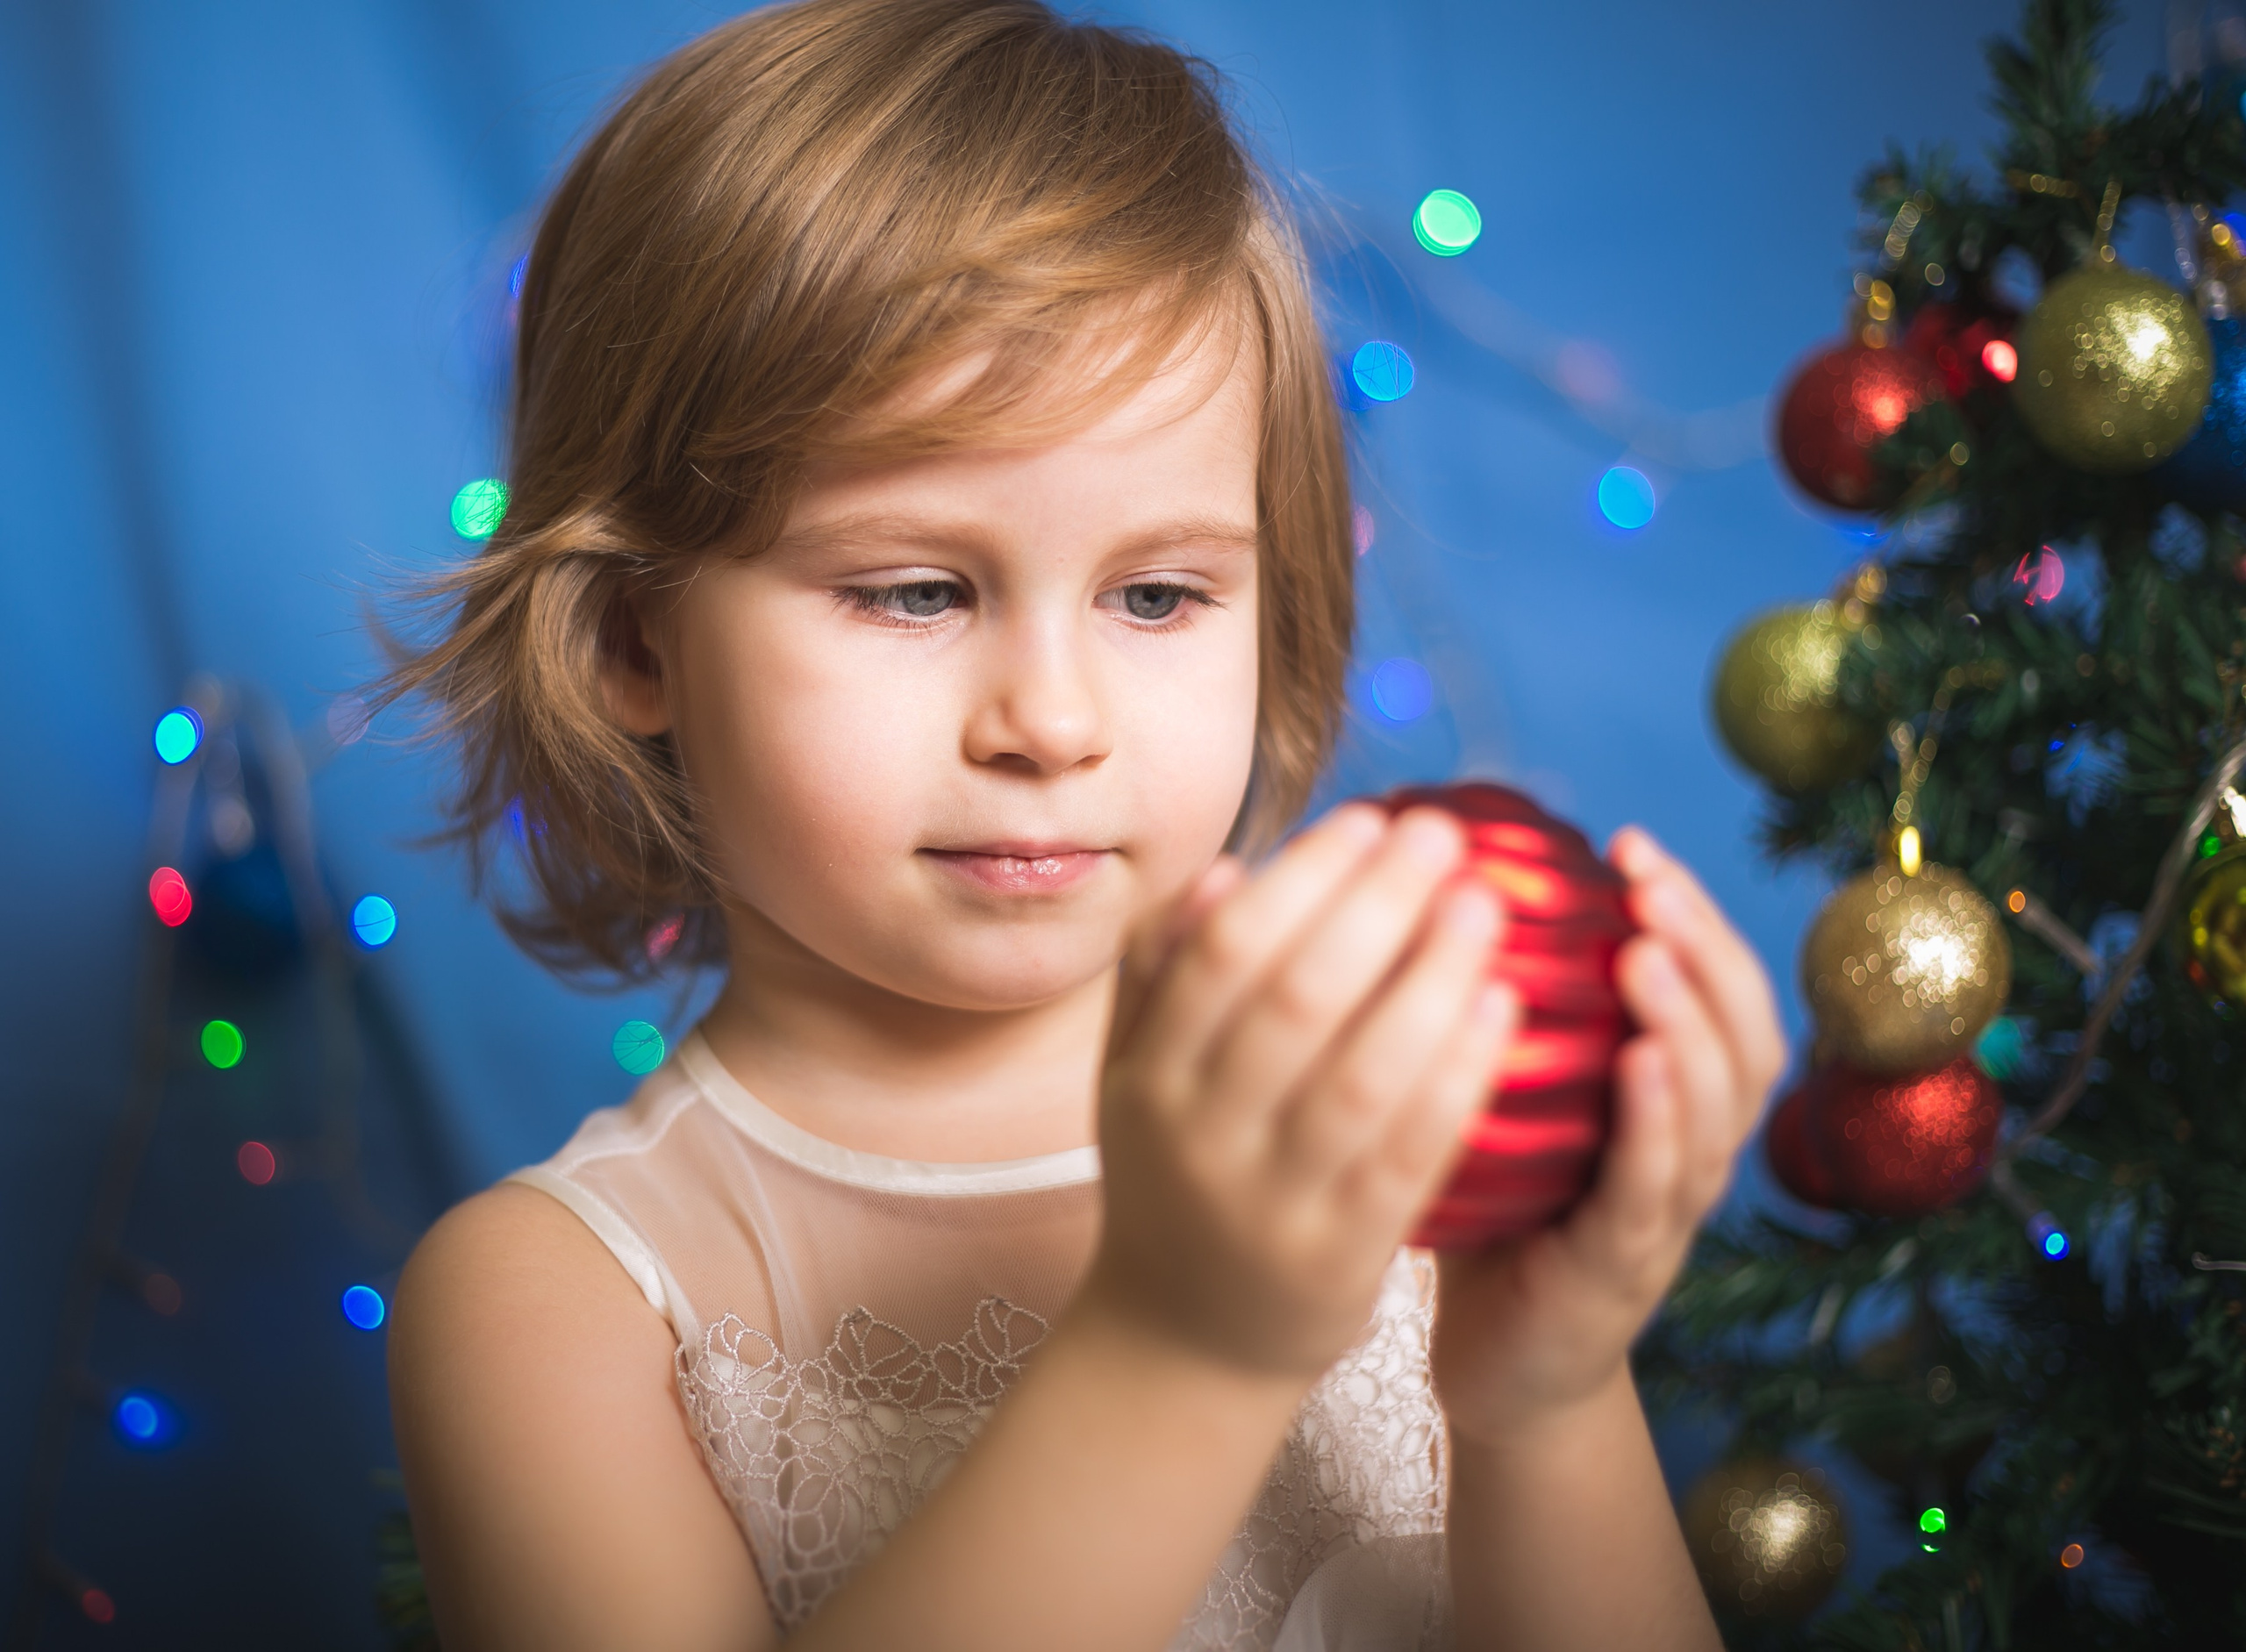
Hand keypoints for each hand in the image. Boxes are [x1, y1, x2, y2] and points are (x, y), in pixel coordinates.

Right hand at [1081, 804, 1518, 1378]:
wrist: (1182, 1342)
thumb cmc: (1176, 1180)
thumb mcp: (1137, 1080)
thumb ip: (1162, 978)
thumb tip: (1223, 870)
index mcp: (1148, 1076)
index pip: (1225, 954)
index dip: (1303, 878)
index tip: (1373, 818)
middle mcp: (1200, 1135)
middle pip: (1296, 999)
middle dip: (1376, 905)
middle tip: (1446, 836)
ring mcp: (1270, 1201)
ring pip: (1361, 1075)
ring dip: (1429, 979)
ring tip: (1485, 906)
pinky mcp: (1340, 1257)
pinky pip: (1409, 1153)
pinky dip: (1457, 1076)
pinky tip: (1503, 1009)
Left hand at [1429, 827, 1784, 1442]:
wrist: (1499, 1364)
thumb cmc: (1499, 1213)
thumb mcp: (1509, 1099)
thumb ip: (1505, 1014)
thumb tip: (1436, 884)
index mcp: (1669, 1099)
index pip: (1715, 988)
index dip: (1692, 912)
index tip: (1632, 842)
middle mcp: (1689, 1148)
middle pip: (1743, 1033)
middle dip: (1705, 946)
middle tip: (1652, 880)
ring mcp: (1667, 1213)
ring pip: (1718, 1107)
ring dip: (1690, 1022)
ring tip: (1650, 954)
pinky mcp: (1627, 1270)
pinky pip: (1656, 1187)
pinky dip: (1657, 1121)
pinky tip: (1639, 1063)